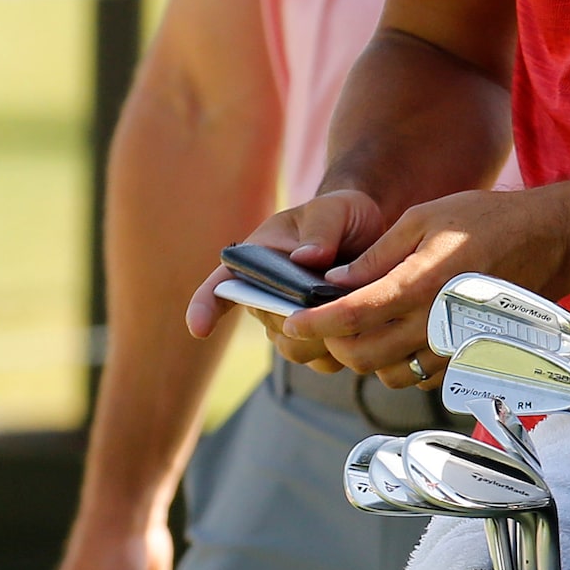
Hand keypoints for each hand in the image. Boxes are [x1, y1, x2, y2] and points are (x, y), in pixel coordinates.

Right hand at [187, 188, 385, 372]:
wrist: (369, 231)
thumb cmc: (339, 216)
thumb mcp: (332, 211)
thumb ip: (321, 230)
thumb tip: (307, 258)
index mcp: (255, 262)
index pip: (220, 286)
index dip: (205, 307)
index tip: (200, 327)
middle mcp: (266, 297)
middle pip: (271, 325)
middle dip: (302, 319)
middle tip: (334, 298)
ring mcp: (290, 321)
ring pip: (295, 348)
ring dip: (323, 336)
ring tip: (351, 308)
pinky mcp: (318, 337)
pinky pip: (323, 359)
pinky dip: (342, 348)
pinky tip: (361, 327)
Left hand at [284, 187, 569, 389]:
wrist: (552, 240)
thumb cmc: (488, 220)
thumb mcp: (425, 218)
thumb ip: (378, 254)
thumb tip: (335, 281)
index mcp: (422, 281)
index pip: (353, 315)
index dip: (314, 322)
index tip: (292, 319)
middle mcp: (438, 320)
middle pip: (362, 356)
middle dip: (333, 343)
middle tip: (325, 323)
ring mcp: (455, 344)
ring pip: (388, 375)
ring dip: (366, 357)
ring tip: (364, 329)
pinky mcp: (469, 356)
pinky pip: (420, 378)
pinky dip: (400, 364)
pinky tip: (402, 336)